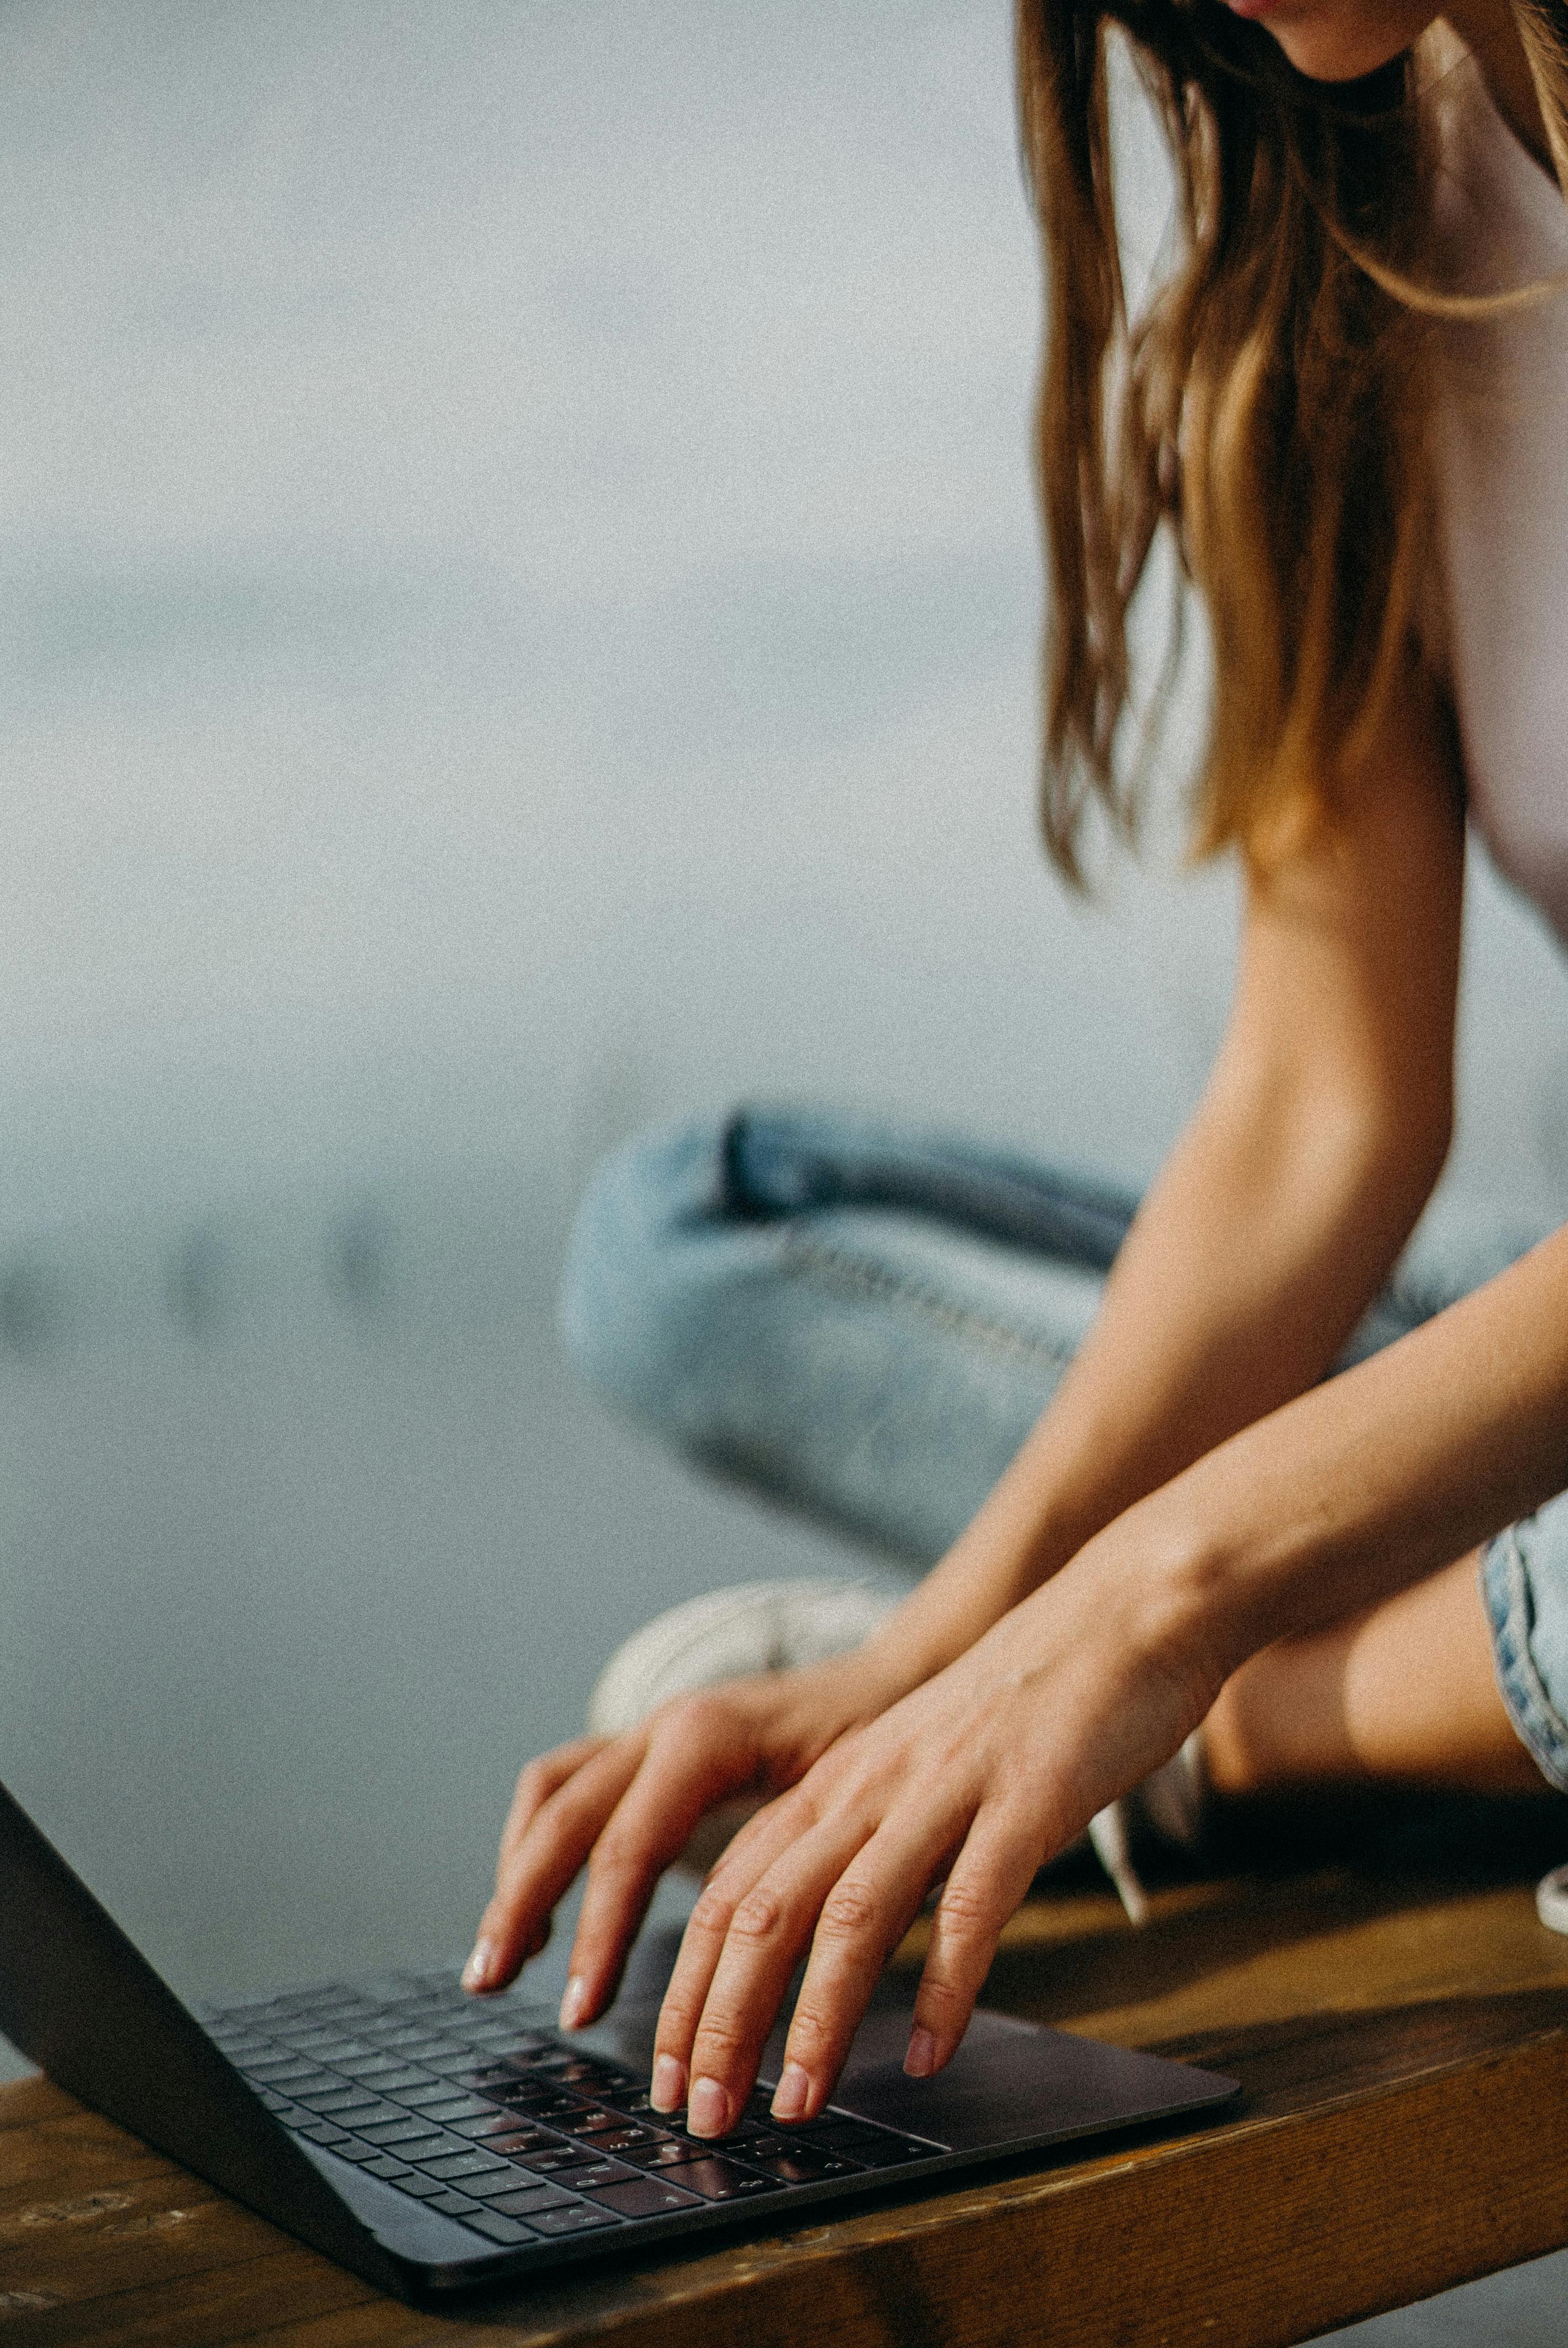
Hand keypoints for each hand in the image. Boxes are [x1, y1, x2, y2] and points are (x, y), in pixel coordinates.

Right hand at [464, 1646, 907, 2012]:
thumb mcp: (852, 1796)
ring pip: (553, 1793)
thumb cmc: (886, 1740)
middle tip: (493, 1984)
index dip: (599, 1933)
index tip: (584, 2011)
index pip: (630, 1845)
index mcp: (710, 1738)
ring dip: (516, 1872)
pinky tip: (544, 1912)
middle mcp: (667, 1725)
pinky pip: (569, 1785)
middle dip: (521, 1902)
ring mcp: (652, 1730)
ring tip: (501, 1958)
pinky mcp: (652, 1745)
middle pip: (566, 1816)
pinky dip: (540, 1845)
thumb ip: (804, 1864)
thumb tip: (775, 1968)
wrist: (898, 1675)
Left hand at [644, 1538, 1214, 2137]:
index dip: (689, 1993)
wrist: (1123, 1612)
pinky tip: (929, 2051)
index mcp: (837, 1782)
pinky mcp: (1026, 1797)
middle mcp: (871, 1784)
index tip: (669, 2078)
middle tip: (704, 2117)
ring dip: (816, 2019)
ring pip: (849, 1913)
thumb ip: (871, 1851)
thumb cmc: (1024, 1706)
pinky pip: (972, 1901)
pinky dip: (944, 1983)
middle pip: (762, 1911)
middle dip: (720, 2022)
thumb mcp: (919, 1774)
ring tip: (799, 2105)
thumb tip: (819, 1959)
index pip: (729, 1896)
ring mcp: (946, 1787)